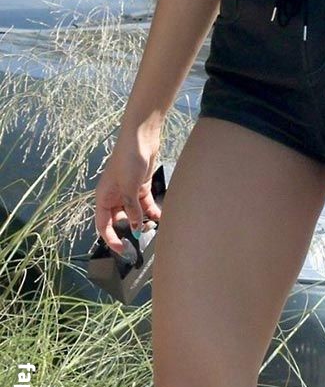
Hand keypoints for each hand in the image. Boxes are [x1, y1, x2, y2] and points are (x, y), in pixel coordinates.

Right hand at [94, 129, 162, 257]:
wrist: (141, 137)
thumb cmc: (128, 159)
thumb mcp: (129, 187)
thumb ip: (132, 209)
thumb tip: (136, 228)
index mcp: (104, 197)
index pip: (103, 225)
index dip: (110, 239)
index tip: (121, 250)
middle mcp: (114, 196)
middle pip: (119, 220)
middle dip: (129, 230)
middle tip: (142, 239)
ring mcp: (128, 191)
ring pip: (134, 213)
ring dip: (142, 220)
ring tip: (153, 227)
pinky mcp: (141, 185)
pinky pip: (144, 203)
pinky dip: (151, 210)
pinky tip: (160, 217)